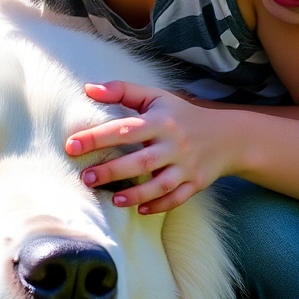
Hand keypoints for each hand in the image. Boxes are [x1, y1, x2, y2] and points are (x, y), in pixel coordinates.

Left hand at [65, 80, 243, 213]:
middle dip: (112, 171)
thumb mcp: (156, 97)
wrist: (227, 135)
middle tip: (86, 177)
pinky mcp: (196, 183)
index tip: (71, 145)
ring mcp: (187, 166)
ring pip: (160, 184)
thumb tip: (87, 89)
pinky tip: (140, 210)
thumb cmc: (181, 115)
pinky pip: (177, 198)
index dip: (97, 137)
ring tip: (112, 199)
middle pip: (141, 161)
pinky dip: (160, 205)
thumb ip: (122, 91)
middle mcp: (174, 144)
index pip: (125, 129)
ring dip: (136, 194)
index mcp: (161, 121)